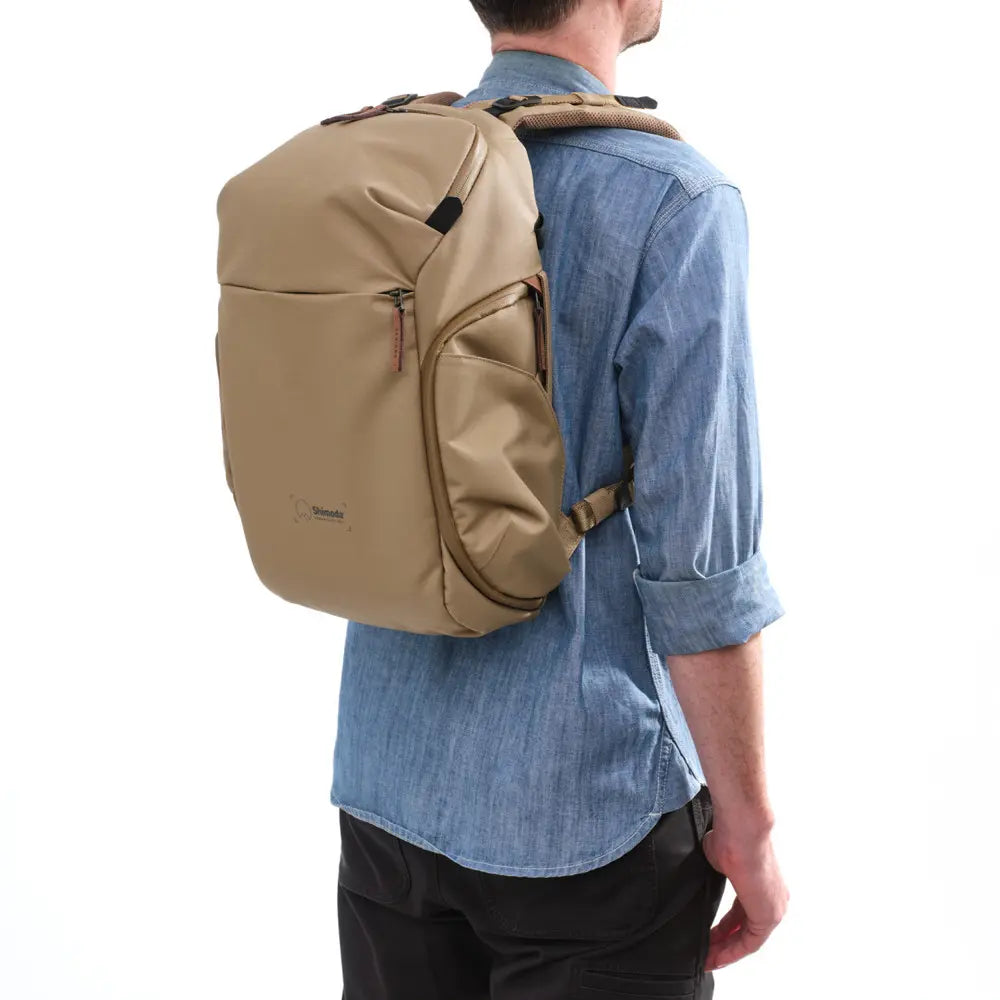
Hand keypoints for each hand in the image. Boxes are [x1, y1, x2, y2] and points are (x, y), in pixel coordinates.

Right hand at [701, 820, 788, 971]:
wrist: (741, 829)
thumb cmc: (730, 836)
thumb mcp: (719, 859)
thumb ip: (718, 873)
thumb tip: (708, 874)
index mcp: (763, 884)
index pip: (742, 915)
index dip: (724, 929)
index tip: (708, 937)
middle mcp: (774, 899)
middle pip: (745, 931)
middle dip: (723, 944)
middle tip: (705, 954)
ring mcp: (773, 908)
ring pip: (748, 940)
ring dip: (725, 951)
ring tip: (706, 959)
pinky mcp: (768, 915)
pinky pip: (750, 943)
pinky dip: (732, 952)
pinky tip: (715, 957)